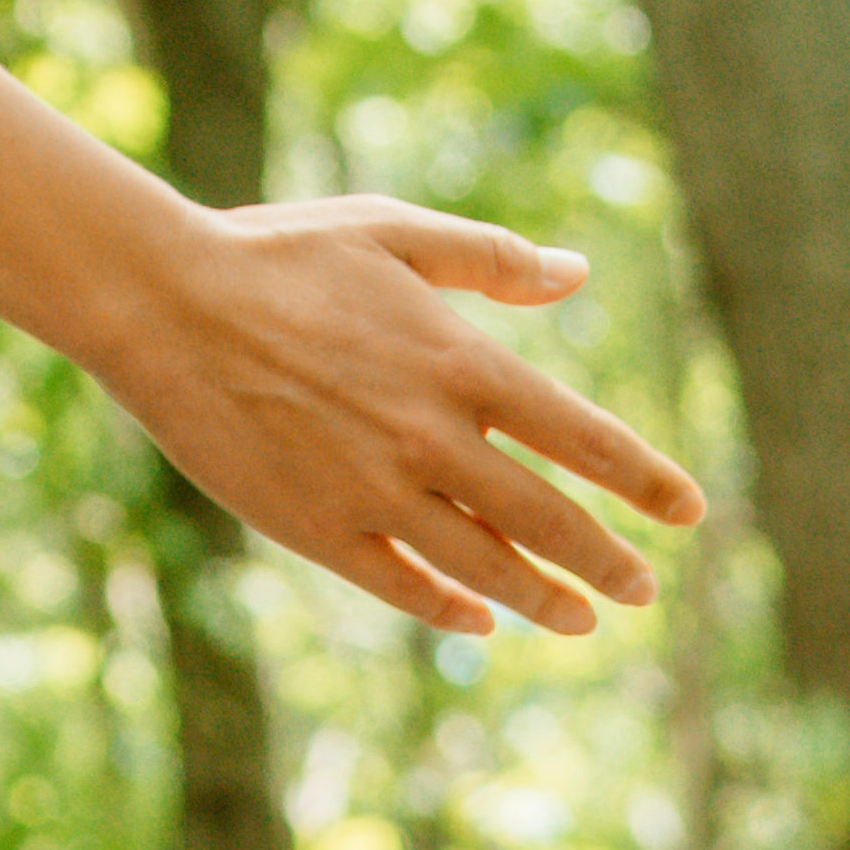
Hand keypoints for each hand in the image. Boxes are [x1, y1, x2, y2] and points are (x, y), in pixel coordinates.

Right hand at [82, 199, 712, 638]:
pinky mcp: (318, 529)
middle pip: (551, 523)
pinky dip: (450, 611)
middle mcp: (432, 439)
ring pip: (488, 569)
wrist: (161, 302)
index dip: (646, 481)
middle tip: (642, 588)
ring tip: (580, 618)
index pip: (585, 440)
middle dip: (608, 562)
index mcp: (460, 362)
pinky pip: (403, 587)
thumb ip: (490, 256)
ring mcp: (376, 493)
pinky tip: (475, 618)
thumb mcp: (389, 231)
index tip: (689, 513)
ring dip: (545, 599)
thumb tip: (577, 274)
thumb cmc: (276, 253)